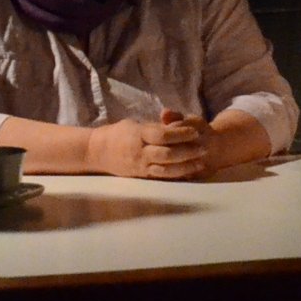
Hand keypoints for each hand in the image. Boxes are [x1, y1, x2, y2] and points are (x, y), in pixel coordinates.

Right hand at [90, 109, 211, 179]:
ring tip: (200, 163)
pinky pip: (162, 178)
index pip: (162, 135)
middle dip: (187, 151)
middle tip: (203, 148)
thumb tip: (173, 123)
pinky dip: (176, 176)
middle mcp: (140, 152)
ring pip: (166, 169)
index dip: (180, 134)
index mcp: (138, 135)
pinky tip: (189, 173)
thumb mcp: (134, 124)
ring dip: (186, 166)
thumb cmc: (117, 134)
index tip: (195, 131)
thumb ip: (153, 126)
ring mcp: (141, 166)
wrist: (97, 152)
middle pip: (167, 154)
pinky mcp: (142, 176)